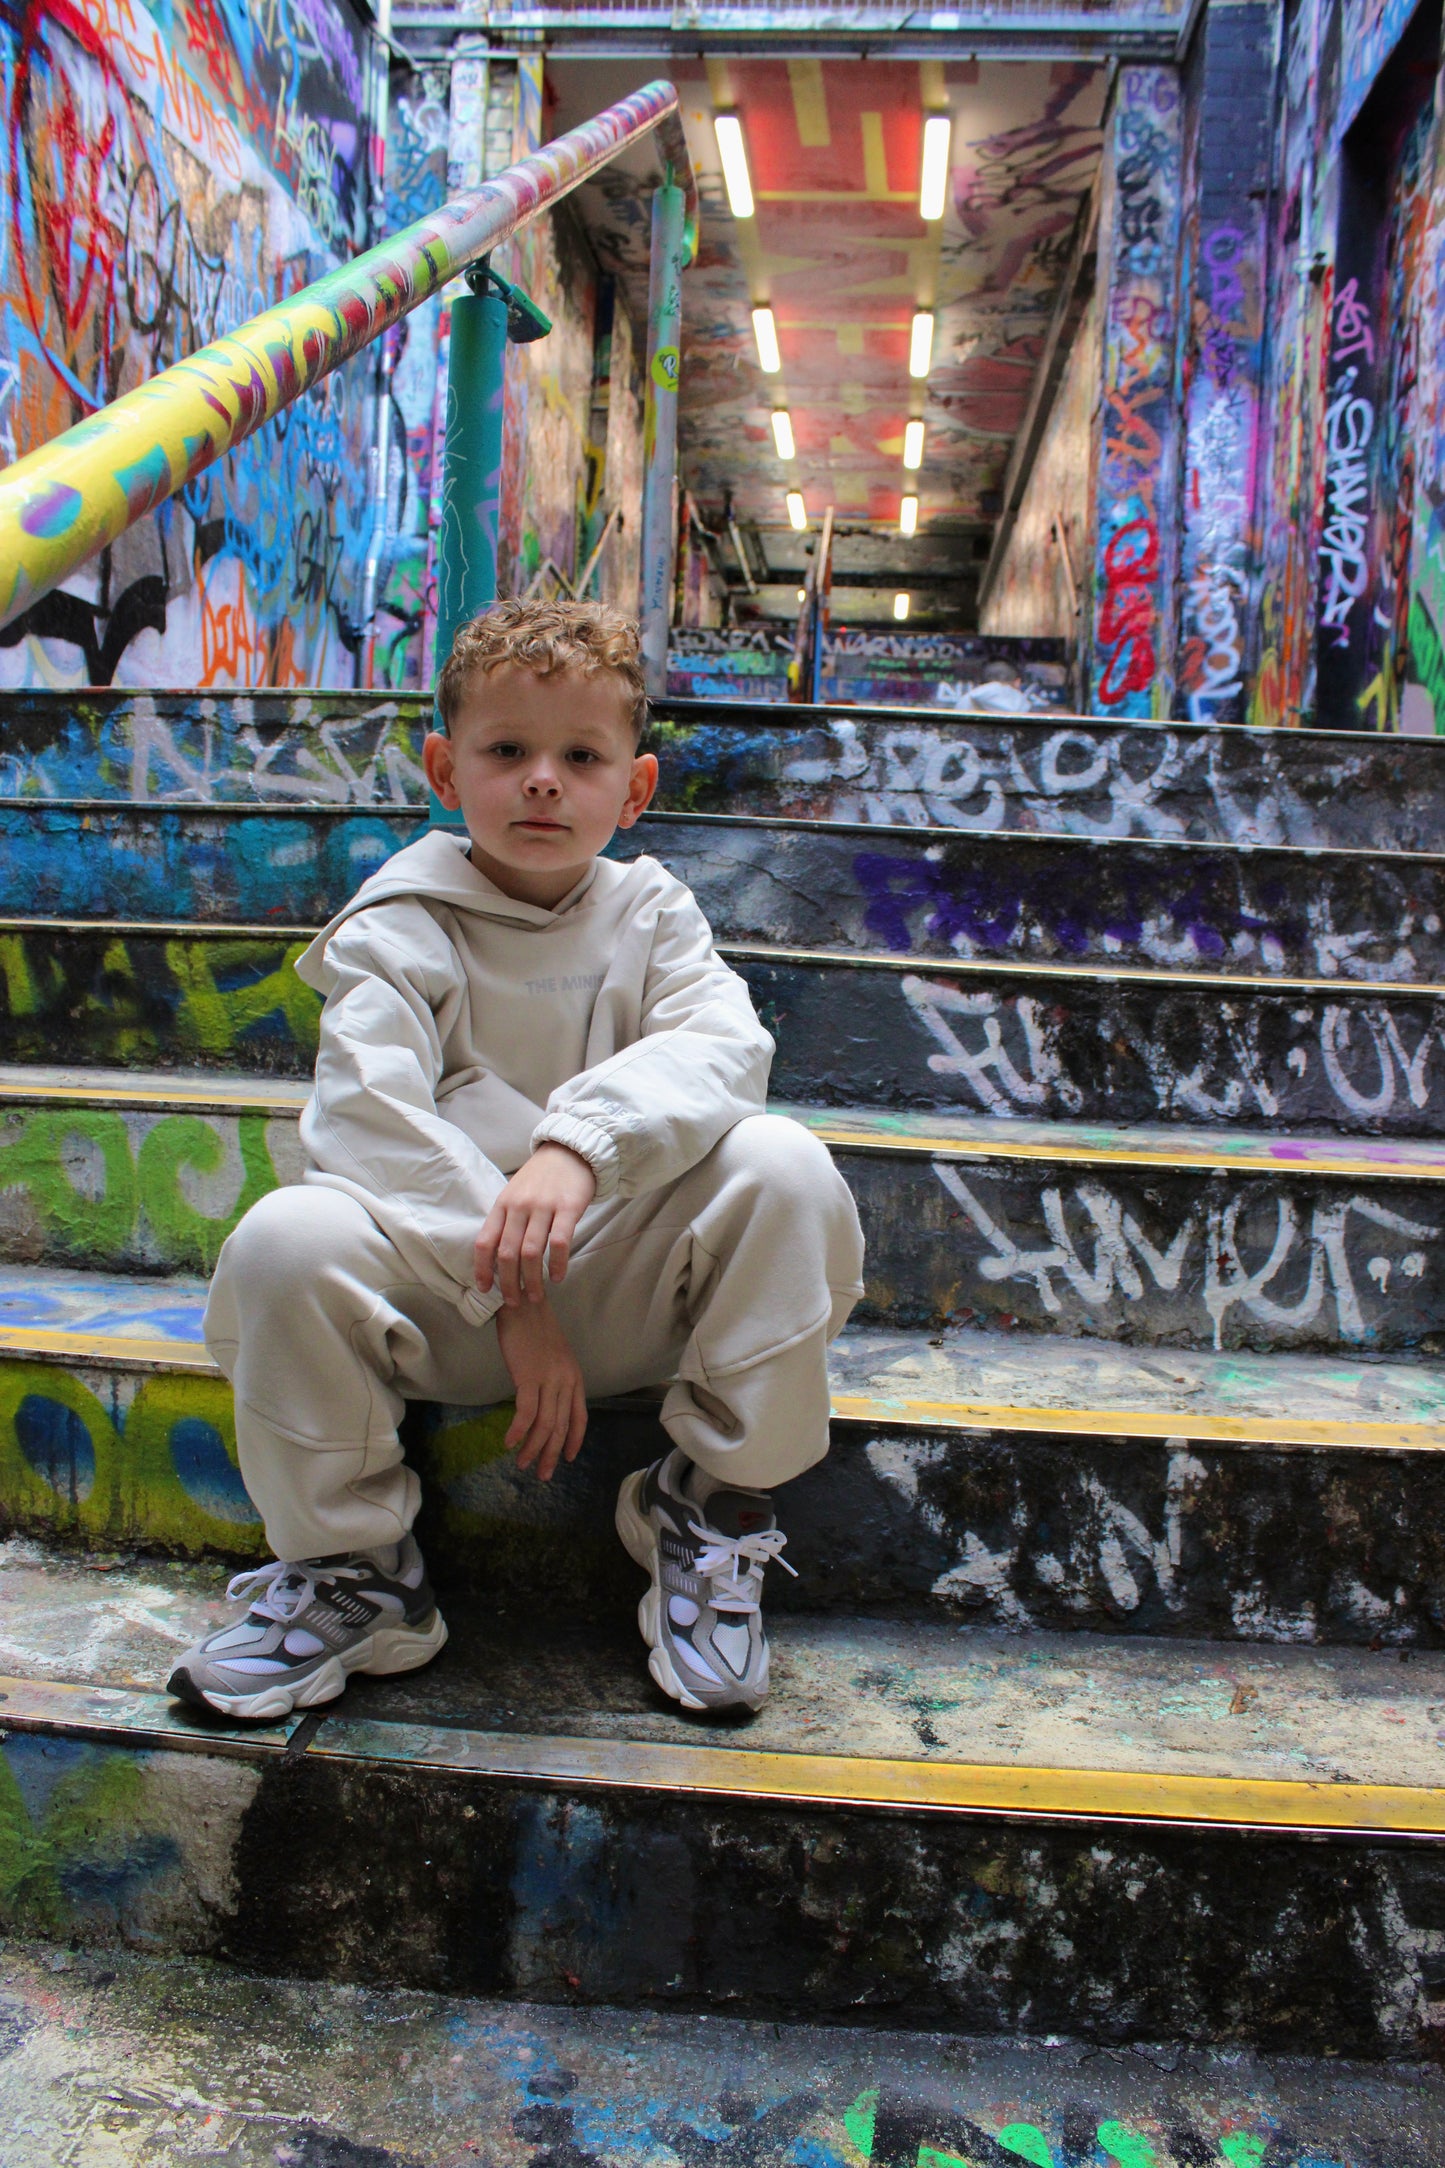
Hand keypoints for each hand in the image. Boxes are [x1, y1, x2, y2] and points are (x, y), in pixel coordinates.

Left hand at [475, 1143, 596, 1306]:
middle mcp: (519, 1206)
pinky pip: (559, 1242)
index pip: (485, 1241)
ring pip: (531, 1251)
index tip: (484, 1289)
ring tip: (535, 1296)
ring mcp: (543, 1206)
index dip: (482, 1269)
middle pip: (507, 1253)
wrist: (570, 1151)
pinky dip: (557, 1264)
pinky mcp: (567, 1207)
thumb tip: (495, 1256)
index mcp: (502, 1205)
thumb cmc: (540, 1177)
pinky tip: (558, 1277)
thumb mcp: (514, 1193)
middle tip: (514, 1302)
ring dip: (532, 1279)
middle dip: (508, 1283)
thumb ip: (505, 1220)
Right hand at [495, 1295, 587, 1480]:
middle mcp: (566, 1381)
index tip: (567, 1459)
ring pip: (544, 1425)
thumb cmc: (534, 1329)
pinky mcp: (528, 1377)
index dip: (573, 1441)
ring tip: (522, 1464)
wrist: (523, 1304)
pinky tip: (510, 1443)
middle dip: (552, 1454)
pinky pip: (525, 1413)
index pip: (580, 1418)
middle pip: (561, 1427)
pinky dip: (518, 1432)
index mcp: (574, 1377)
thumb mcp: (554, 1357)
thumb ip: (555, 1380)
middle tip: (543, 1475)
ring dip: (533, 1449)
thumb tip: (547, 1405)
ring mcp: (549, 1380)